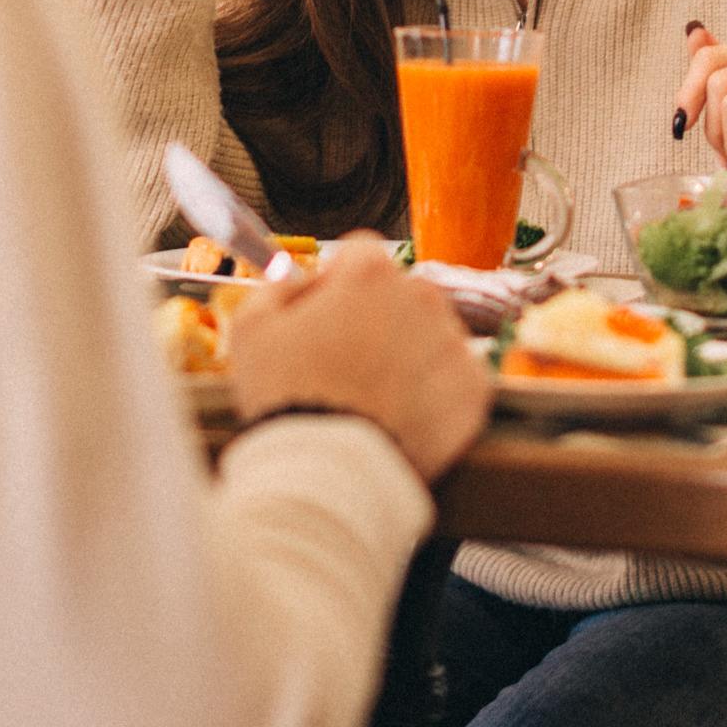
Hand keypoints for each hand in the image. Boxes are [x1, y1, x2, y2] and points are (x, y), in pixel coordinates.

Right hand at [227, 240, 489, 480]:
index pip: (360, 253)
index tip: (327, 315)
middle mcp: (421, 296)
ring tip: (373, 398)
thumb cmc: (287, 398)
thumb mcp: (252, 330)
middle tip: (347, 365)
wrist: (330, 473)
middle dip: (378, 318)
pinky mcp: (474, 388)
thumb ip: (275, 287)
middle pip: (401, 294)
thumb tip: (295, 277)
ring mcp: (453, 342)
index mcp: (370, 273)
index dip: (338, 283)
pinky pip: (454, 379)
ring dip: (408, 354)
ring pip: (431, 335)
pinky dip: (435, 393)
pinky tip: (401, 416)